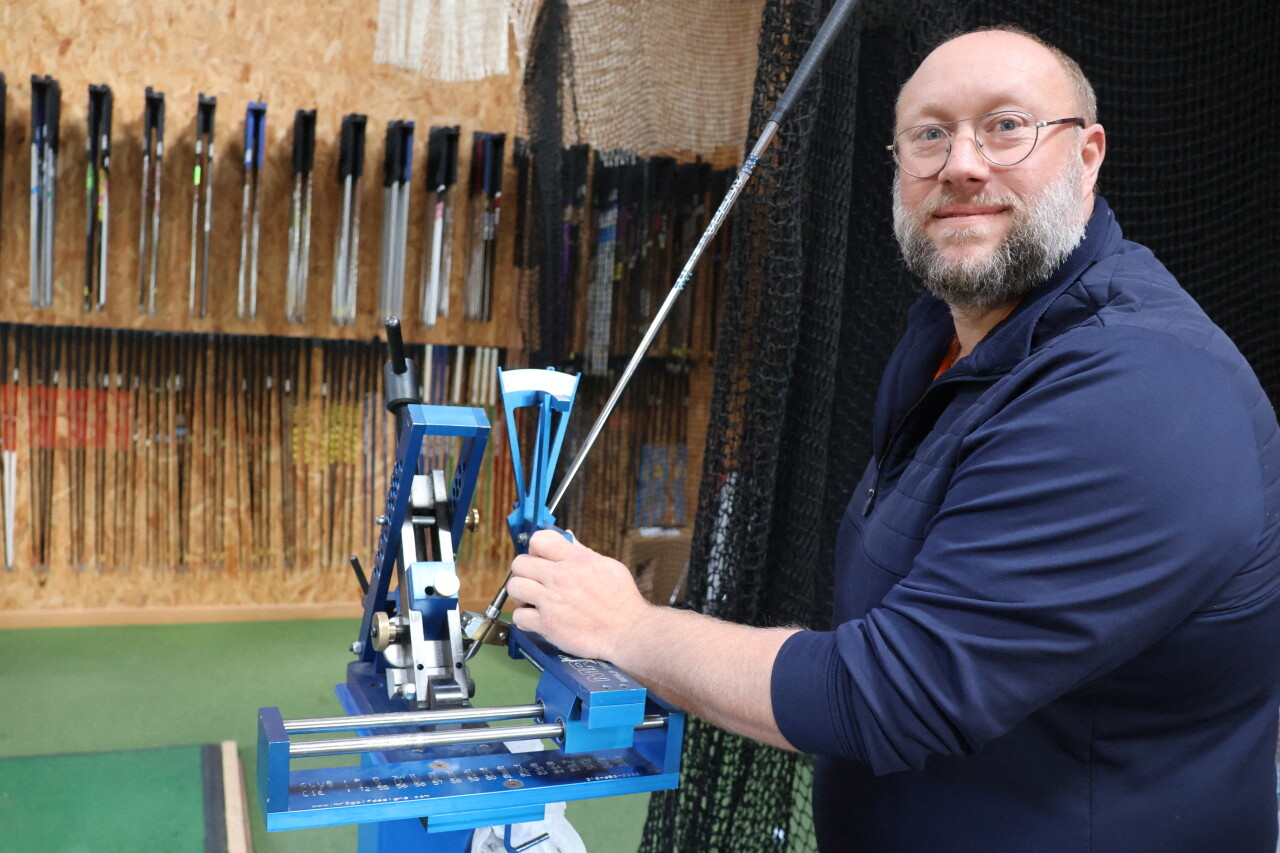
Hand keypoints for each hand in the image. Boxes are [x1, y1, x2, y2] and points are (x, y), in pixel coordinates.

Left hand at [507, 529, 649, 661]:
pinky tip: (536, 619)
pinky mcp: (547, 624)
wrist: (628, 631)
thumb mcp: (608, 566)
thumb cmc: (622, 600)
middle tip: (535, 581)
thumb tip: (568, 536)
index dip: (536, 548)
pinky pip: (518, 616)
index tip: (541, 557)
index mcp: (575, 560)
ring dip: (521, 594)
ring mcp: (551, 601)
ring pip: (514, 587)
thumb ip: (583, 551)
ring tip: (533, 600)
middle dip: (525, 571)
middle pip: (519, 563)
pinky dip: (525, 618)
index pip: (539, 539)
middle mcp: (559, 577)